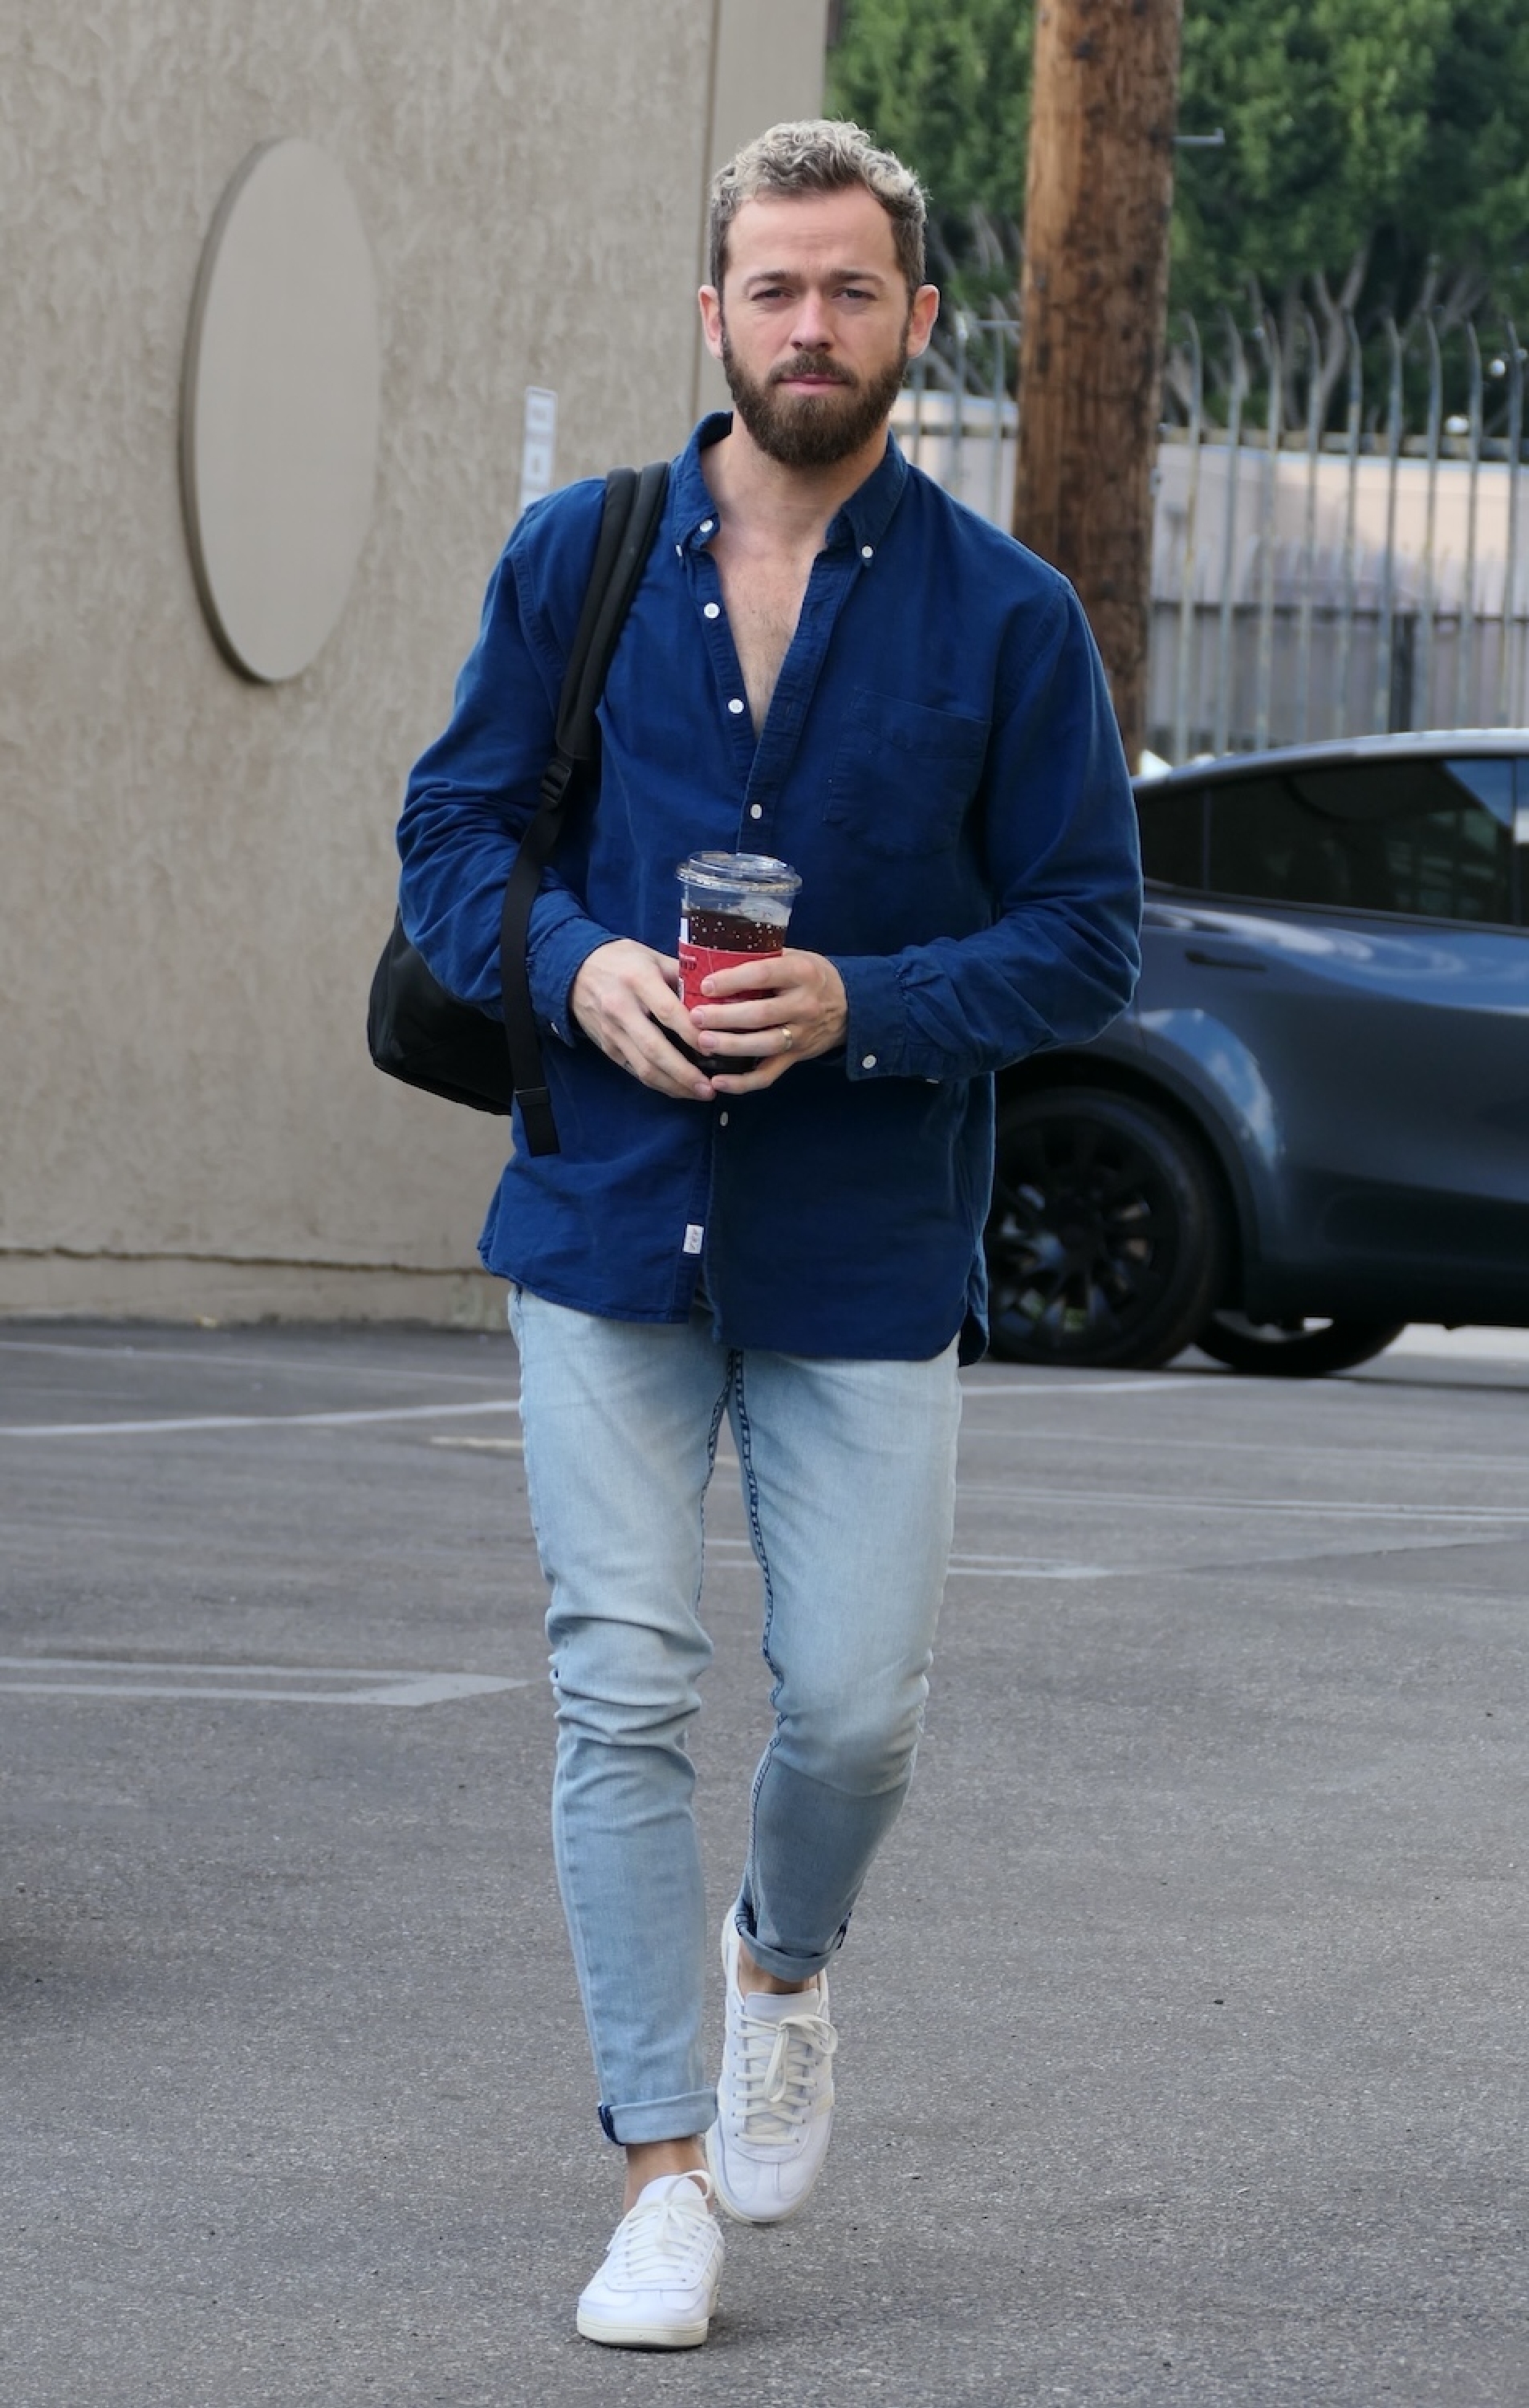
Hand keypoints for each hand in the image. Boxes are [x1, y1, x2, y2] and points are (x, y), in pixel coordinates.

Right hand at [570, 940, 716, 1100]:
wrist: (573, 969)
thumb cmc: (621, 960)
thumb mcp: (652, 956)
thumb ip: (682, 976)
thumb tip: (715, 997)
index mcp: (638, 980)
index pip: (669, 1012)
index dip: (693, 1034)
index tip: (716, 1047)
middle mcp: (622, 1009)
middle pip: (655, 1049)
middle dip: (684, 1073)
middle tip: (710, 1088)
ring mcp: (612, 1031)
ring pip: (643, 1067)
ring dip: (673, 1085)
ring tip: (699, 1093)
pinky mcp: (607, 1047)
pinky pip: (634, 1070)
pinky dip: (658, 1083)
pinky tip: (678, 1087)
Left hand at [688, 949, 848, 1093]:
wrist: (849, 1005)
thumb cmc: (810, 976)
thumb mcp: (794, 957)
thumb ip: (762, 959)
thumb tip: (712, 959)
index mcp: (801, 973)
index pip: (763, 975)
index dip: (733, 980)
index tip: (706, 985)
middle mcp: (804, 1005)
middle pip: (761, 1014)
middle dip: (725, 1017)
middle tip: (695, 1017)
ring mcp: (801, 1034)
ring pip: (764, 1046)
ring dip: (731, 1046)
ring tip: (703, 1043)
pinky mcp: (796, 1057)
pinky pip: (768, 1074)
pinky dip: (743, 1082)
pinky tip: (718, 1082)